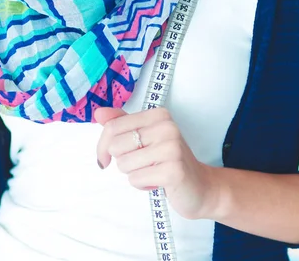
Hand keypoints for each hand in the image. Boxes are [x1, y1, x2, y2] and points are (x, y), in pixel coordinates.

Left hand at [95, 106, 219, 220]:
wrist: (199, 185)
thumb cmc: (168, 160)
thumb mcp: (145, 136)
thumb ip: (121, 123)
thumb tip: (98, 113)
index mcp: (158, 114)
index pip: (112, 127)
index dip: (103, 147)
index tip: (106, 158)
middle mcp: (167, 127)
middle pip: (116, 146)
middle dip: (123, 161)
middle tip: (143, 163)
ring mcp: (172, 148)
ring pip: (124, 165)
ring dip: (134, 174)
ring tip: (152, 171)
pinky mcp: (173, 171)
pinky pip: (135, 179)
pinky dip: (142, 184)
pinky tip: (158, 181)